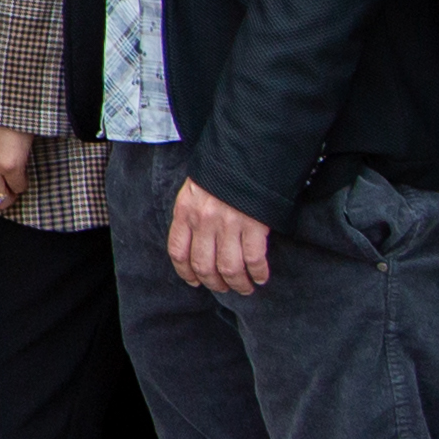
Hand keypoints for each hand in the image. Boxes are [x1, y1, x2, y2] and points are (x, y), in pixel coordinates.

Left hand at [171, 173, 276, 295]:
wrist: (246, 151)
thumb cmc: (220, 172)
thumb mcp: (194, 189)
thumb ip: (192, 214)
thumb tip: (194, 244)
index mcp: (185, 210)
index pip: (178, 251)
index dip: (186, 272)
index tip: (195, 282)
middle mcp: (204, 220)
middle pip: (203, 265)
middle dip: (214, 283)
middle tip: (224, 288)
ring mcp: (229, 223)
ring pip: (229, 268)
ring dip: (237, 284)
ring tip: (244, 287)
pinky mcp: (254, 224)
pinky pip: (253, 259)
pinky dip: (257, 273)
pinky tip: (260, 277)